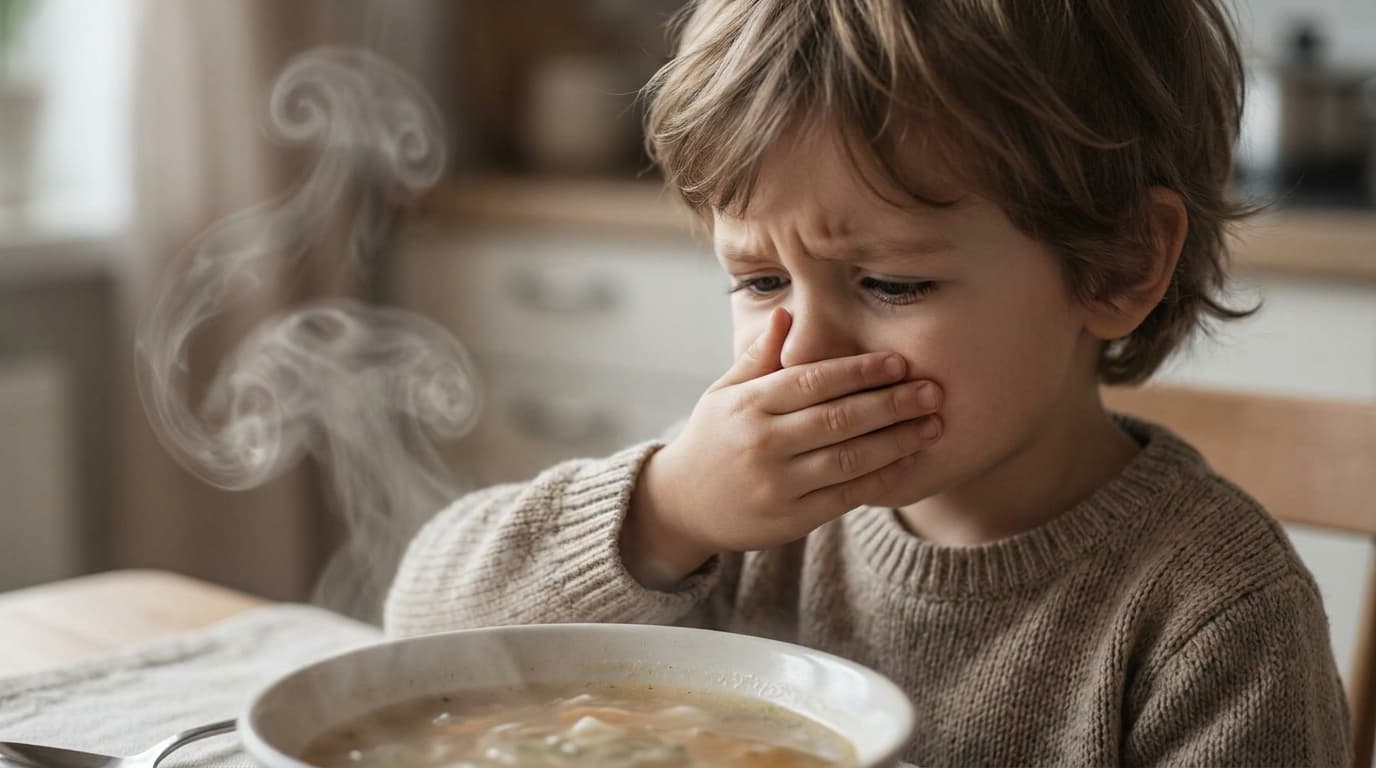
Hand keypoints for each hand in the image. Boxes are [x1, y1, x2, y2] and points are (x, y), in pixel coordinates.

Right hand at [621, 307, 942, 587]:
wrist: (681, 505)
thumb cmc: (712, 439)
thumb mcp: (723, 394)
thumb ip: (758, 357)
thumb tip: (785, 314)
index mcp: (749, 405)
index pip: (812, 381)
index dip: (859, 371)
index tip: (898, 362)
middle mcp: (763, 443)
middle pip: (838, 419)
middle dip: (891, 404)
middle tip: (932, 390)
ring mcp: (778, 484)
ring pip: (849, 459)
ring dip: (897, 441)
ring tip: (933, 424)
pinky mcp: (792, 518)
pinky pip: (846, 496)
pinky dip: (882, 478)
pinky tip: (908, 461)